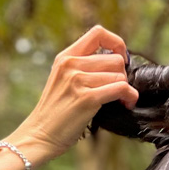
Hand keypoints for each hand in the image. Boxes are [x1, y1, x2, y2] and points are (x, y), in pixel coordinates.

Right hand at [6, 25, 139, 166]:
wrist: (38, 136)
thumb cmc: (53, 114)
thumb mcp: (61, 81)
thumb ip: (80, 68)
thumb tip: (113, 63)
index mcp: (64, 57)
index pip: (98, 33)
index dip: (116, 43)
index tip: (120, 59)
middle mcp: (70, 65)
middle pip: (115, 58)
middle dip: (122, 75)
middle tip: (117, 90)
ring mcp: (77, 81)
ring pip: (119, 75)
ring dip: (125, 89)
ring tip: (121, 100)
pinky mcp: (87, 99)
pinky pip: (121, 88)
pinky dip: (130, 96)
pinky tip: (127, 104)